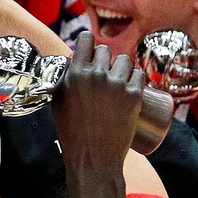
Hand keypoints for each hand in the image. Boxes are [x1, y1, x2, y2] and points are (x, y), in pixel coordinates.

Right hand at [53, 30, 142, 168]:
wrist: (93, 157)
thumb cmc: (72, 132)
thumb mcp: (58, 101)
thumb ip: (63, 79)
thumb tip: (70, 64)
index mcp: (74, 74)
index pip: (86, 39)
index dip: (89, 44)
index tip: (90, 51)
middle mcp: (96, 75)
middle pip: (105, 50)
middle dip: (104, 59)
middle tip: (104, 73)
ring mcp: (116, 84)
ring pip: (125, 60)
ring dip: (121, 67)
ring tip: (118, 80)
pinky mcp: (134, 95)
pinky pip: (139, 74)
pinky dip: (135, 78)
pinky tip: (131, 85)